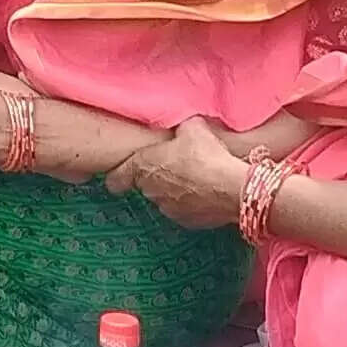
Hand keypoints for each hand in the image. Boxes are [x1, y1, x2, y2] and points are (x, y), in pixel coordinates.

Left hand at [107, 118, 251, 230]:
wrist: (232, 188)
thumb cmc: (205, 155)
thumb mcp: (193, 127)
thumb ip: (180, 126)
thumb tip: (182, 124)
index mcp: (142, 167)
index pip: (115, 179)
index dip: (119, 175)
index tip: (123, 173)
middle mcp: (150, 191)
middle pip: (144, 184)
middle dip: (156, 176)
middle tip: (175, 165)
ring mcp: (168, 210)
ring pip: (165, 198)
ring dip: (175, 190)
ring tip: (196, 178)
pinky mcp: (188, 223)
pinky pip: (185, 211)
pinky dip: (193, 204)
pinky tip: (207, 193)